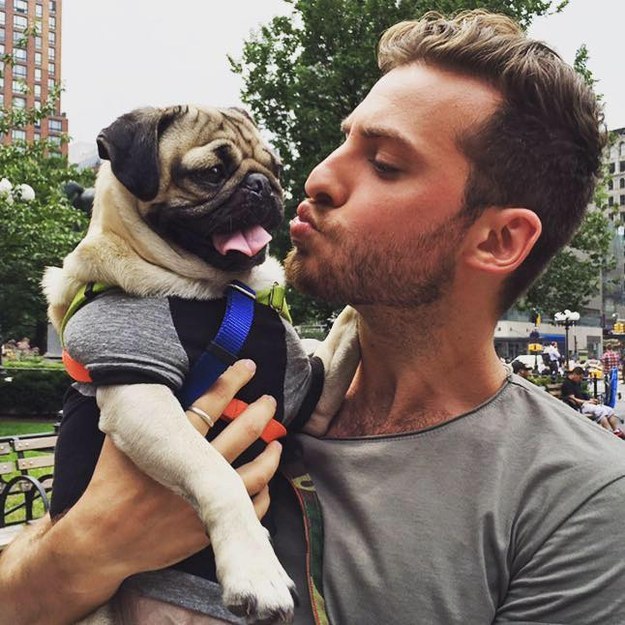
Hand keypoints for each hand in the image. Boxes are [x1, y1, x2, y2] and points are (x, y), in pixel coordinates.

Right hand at [50, 359, 281, 606]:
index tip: (248, 366)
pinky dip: (262, 495)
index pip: (211, 403)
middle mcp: (193, 469)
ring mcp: (203, 499)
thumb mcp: (118, 442)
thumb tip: (143, 383)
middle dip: (261, 413)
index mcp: (172, 443)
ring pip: (254, 473)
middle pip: (241, 433)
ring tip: (277, 442)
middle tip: (270, 402)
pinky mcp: (208, 525)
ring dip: (270, 455)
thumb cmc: (110, 485)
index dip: (232, 381)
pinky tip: (266, 484)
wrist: (103, 540)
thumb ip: (136, 416)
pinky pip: (248, 509)